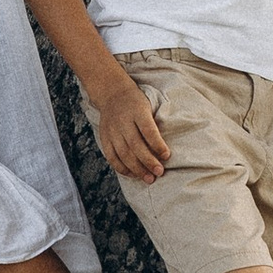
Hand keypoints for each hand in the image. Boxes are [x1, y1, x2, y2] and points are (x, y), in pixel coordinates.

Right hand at [93, 67, 172, 184]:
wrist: (112, 93)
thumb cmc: (136, 102)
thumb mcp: (148, 106)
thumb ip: (153, 125)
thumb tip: (164, 150)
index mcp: (137, 111)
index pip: (148, 130)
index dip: (158, 144)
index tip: (167, 156)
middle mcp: (123, 121)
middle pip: (135, 145)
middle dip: (148, 161)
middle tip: (159, 172)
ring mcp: (112, 131)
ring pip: (124, 154)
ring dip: (137, 169)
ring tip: (149, 178)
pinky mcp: (104, 138)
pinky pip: (112, 157)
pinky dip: (122, 168)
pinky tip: (133, 174)